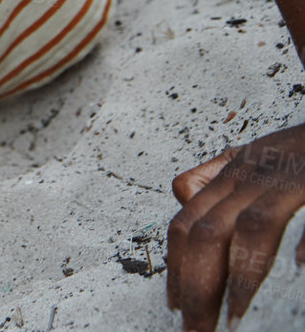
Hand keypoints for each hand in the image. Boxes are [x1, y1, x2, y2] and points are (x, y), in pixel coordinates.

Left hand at [167, 122, 304, 330]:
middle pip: (209, 230)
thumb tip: (183, 196)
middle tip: (198, 327)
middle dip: (198, 285)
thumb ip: (218, 175)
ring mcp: (291, 175)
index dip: (176, 266)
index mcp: (236, 171)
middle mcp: (255, 173)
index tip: (175, 305)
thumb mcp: (257, 153)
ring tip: (234, 316)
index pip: (187, 222)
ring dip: (241, 277)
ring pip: (252, 227)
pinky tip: (303, 267)